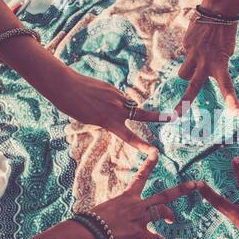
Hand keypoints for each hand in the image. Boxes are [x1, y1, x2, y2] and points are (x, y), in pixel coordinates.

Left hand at [50, 68, 172, 153]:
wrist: (64, 86)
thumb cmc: (73, 106)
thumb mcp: (91, 118)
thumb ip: (108, 117)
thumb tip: (120, 110)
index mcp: (109, 121)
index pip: (130, 137)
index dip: (143, 145)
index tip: (155, 152)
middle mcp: (116, 109)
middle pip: (143, 114)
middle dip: (159, 117)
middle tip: (173, 117)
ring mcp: (116, 96)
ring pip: (128, 104)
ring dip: (124, 108)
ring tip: (101, 105)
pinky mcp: (112, 88)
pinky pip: (118, 97)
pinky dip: (113, 100)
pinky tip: (97, 96)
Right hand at [90, 155, 198, 238]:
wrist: (89, 232)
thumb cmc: (92, 220)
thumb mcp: (107, 209)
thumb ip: (119, 209)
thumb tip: (119, 215)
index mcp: (128, 196)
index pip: (141, 176)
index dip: (149, 163)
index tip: (156, 152)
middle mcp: (137, 204)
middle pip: (165, 195)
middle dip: (182, 189)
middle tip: (196, 184)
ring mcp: (140, 218)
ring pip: (163, 212)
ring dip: (169, 216)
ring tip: (171, 221)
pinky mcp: (139, 232)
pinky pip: (154, 238)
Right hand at [176, 18, 238, 114]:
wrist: (218, 10)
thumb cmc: (225, 34)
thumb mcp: (225, 53)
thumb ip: (214, 66)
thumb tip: (198, 73)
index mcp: (220, 64)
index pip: (227, 85)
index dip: (231, 99)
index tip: (235, 112)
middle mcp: (205, 62)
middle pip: (192, 87)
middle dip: (183, 103)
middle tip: (175, 115)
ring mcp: (193, 54)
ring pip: (183, 73)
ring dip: (187, 73)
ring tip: (196, 61)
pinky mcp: (186, 45)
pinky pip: (186, 54)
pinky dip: (191, 50)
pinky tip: (198, 40)